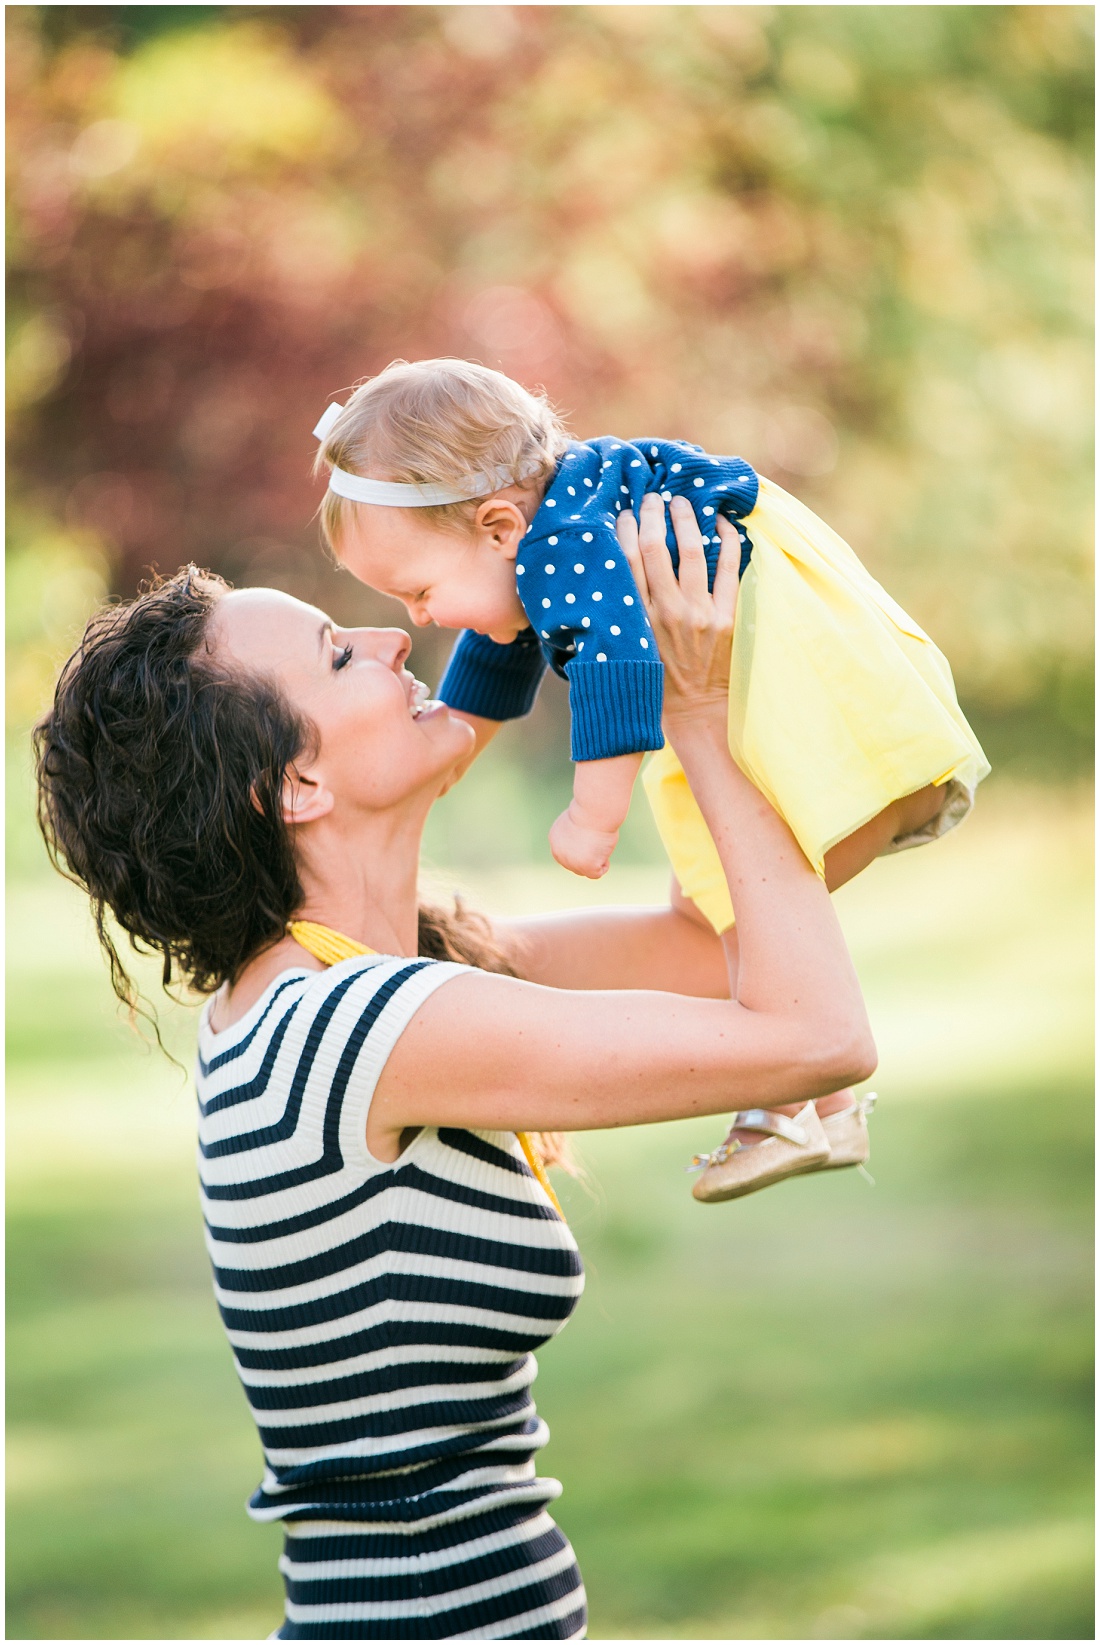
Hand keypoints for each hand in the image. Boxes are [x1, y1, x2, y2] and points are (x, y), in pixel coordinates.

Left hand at [549, 803, 619, 878]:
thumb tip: (580, 844)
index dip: (582, 846)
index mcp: (555, 840)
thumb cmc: (589, 811)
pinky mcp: (586, 868)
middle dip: (588, 854)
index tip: (589, 833)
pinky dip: (605, 864)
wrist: (593, 812)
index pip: (569, 853)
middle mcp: (559, 854)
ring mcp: (571, 863)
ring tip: (598, 842)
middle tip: (594, 837)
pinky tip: (603, 849)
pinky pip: (598, 873)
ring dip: (596, 858)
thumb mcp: (575, 821)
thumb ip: (574, 835)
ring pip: (586, 870)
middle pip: (576, 864)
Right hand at [616, 494, 738, 733]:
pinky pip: (727, 569)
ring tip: (682, 501)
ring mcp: (697, 614)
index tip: (623, 513)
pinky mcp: (725, 619)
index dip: (623, 532)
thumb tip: (616, 579)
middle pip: (655, 549)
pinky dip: (726, 542)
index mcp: (637, 619)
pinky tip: (721, 522)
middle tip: (651, 496)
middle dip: (651, 516)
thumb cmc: (659, 683)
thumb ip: (627, 615)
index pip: (626, 563)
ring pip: (691, 553)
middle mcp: (665, 612)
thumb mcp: (632, 647)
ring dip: (686, 520)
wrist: (696, 713)